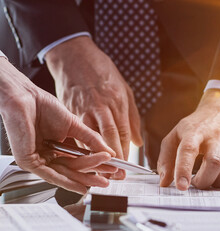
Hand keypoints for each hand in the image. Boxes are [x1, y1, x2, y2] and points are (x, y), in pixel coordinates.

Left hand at [0, 57, 116, 193]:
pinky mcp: (29, 162)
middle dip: (94, 174)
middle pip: (74, 170)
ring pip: (66, 173)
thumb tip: (109, 152)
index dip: (97, 164)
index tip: (112, 167)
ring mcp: (38, 160)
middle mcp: (47, 155)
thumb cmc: (43, 107)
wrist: (26, 97)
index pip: (79, 160)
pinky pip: (51, 175)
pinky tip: (82, 185)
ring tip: (104, 176)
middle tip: (110, 177)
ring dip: (86, 176)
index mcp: (57, 148)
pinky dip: (68, 181)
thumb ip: (91, 140)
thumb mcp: (75, 126)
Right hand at [45, 36, 142, 178]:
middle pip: (107, 138)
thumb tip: (138, 141)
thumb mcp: (125, 90)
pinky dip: (80, 146)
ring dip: (95, 156)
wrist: (75, 55)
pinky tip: (82, 157)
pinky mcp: (69, 109)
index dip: (125, 152)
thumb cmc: (102, 71)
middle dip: (112, 159)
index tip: (127, 167)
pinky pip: (75, 132)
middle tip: (116, 175)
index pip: (122, 133)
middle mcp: (101, 107)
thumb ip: (132, 117)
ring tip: (100, 171)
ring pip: (90, 138)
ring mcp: (83, 108)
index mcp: (116, 102)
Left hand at [157, 90, 219, 190]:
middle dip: (204, 180)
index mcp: (195, 132)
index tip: (181, 187)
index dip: (183, 169)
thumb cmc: (198, 126)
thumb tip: (164, 182)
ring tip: (211, 180)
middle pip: (214, 162)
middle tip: (197, 183)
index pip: (188, 150)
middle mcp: (216, 137)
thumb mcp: (176, 135)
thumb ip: (166, 158)